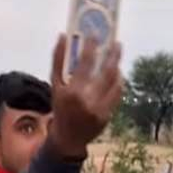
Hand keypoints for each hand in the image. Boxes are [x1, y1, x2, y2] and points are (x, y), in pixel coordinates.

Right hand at [49, 35, 122, 161]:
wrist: (68, 137)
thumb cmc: (60, 106)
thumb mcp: (54, 85)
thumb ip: (57, 61)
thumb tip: (63, 36)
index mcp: (72, 92)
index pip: (84, 64)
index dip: (90, 47)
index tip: (94, 34)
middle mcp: (87, 100)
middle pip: (106, 72)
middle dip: (113, 55)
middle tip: (116, 43)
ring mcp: (100, 109)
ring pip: (115, 83)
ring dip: (117, 67)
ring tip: (116, 56)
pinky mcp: (109, 115)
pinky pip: (117, 94)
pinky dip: (118, 82)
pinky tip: (117, 74)